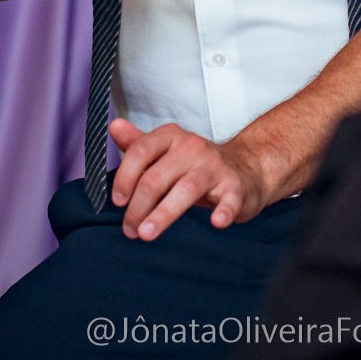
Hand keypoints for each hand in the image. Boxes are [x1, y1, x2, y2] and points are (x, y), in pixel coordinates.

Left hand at [108, 118, 271, 239]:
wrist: (246, 168)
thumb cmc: (198, 165)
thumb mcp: (167, 151)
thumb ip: (139, 143)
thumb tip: (114, 126)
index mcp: (172, 137)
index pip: (141, 151)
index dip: (125, 177)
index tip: (117, 201)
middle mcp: (193, 147)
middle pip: (158, 176)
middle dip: (138, 206)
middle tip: (130, 230)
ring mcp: (215, 167)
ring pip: (186, 189)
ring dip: (164, 213)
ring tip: (147, 233)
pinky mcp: (235, 187)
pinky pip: (229, 200)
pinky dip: (224, 211)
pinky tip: (216, 222)